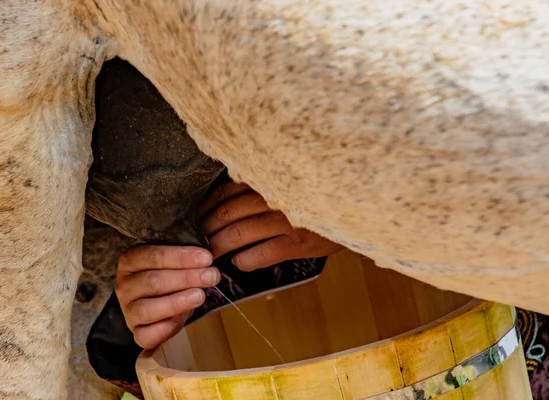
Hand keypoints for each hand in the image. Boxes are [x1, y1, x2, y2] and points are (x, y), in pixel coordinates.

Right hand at [115, 245, 218, 348]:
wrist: (167, 299)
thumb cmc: (173, 275)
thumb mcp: (177, 262)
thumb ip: (187, 258)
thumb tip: (206, 257)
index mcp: (131, 261)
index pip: (154, 256)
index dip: (181, 257)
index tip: (207, 258)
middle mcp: (125, 285)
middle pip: (153, 281)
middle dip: (186, 278)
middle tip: (211, 276)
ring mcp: (128, 311)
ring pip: (146, 309)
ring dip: (176, 302)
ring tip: (200, 296)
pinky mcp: (136, 332)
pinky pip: (145, 336)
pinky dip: (163, 329)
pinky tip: (180, 320)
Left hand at [198, 181, 342, 270]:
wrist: (352, 212)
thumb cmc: (315, 197)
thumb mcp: (288, 182)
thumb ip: (261, 185)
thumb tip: (225, 200)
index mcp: (268, 179)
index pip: (225, 193)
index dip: (206, 207)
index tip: (196, 217)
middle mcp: (273, 197)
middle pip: (227, 214)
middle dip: (206, 229)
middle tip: (196, 240)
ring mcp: (285, 221)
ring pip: (239, 234)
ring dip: (220, 246)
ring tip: (210, 255)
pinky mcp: (297, 244)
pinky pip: (261, 254)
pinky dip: (244, 260)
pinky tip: (238, 262)